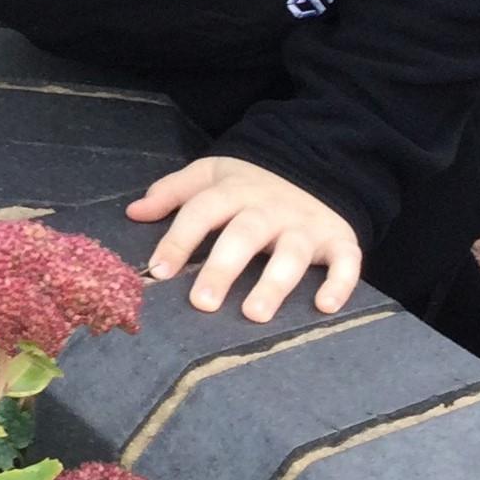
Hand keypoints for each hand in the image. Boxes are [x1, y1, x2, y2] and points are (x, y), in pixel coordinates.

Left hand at [128, 156, 364, 321]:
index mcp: (234, 191)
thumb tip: (133, 212)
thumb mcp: (210, 175)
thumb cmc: (250, 183)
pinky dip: (340, 283)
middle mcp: (270, 208)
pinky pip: (346, 261)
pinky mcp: (340, 239)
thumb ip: (172, 193)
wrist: (315, 165)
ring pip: (292, 253)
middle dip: (223, 267)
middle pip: (244, 235)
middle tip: (202, 302)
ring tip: (254, 314)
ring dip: (274, 283)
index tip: (158, 271)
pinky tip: (325, 306)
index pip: (201, 212)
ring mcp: (306, 225)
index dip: (178, 240)